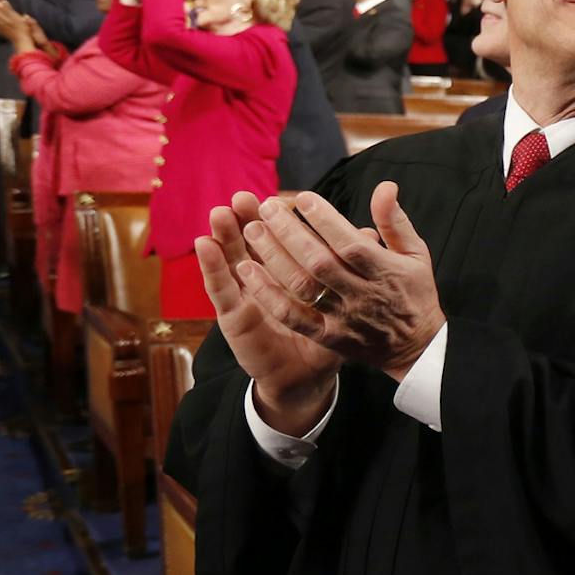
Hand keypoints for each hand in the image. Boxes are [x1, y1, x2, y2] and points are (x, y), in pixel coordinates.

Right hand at [195, 193, 342, 434]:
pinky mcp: (232, 318)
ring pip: (232, 260)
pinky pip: (220, 290)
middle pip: (252, 245)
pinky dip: (211, 267)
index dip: (281, 219)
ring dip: (224, 234)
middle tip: (244, 195)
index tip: (282, 196)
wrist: (306, 379)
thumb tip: (370, 234)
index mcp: (291, 274)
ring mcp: (246, 298)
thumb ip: (353, 268)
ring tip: (220, 211)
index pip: (283, 240)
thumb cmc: (327, 338)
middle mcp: (265, 282)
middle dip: (248, 219)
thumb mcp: (345, 302)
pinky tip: (204, 245)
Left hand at [232, 185, 444, 383]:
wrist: (417, 348)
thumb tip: (384, 186)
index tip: (302, 198)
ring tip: (251, 230)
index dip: (325, 220)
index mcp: (386, 272)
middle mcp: (363, 295)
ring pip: (303, 287)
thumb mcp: (416, 254)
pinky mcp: (328, 336)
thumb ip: (394, 221)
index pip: (350, 243)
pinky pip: (292, 316)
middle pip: (320, 262)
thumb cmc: (414, 293)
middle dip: (289, 233)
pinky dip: (267, 294)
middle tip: (266, 207)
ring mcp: (343, 318)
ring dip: (273, 257)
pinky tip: (247, 271)